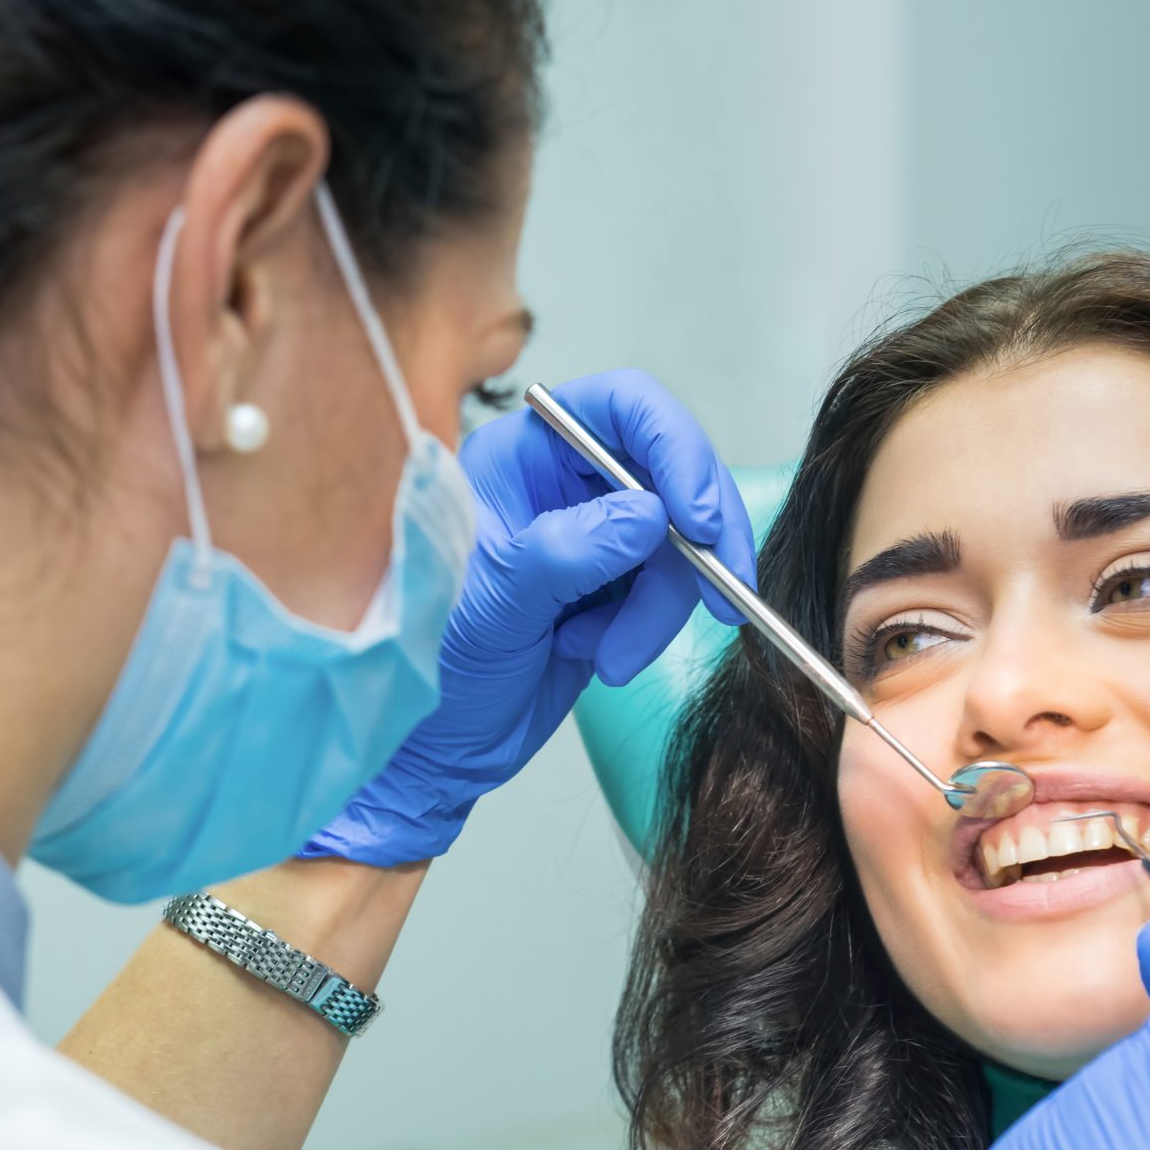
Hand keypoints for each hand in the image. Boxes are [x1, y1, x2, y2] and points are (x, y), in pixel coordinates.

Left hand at [303, 369, 753, 866]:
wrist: (435, 742)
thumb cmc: (431, 662)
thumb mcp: (492, 605)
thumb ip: (567, 551)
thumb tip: (649, 515)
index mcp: (521, 454)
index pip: (621, 407)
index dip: (676, 448)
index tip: (699, 519)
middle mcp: (563, 481)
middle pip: (671, 473)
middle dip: (695, 543)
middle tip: (718, 596)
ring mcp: (594, 534)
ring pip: (678, 542)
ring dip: (661, 606)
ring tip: (609, 656)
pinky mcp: (615, 586)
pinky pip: (669, 590)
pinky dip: (649, 629)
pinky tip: (598, 655)